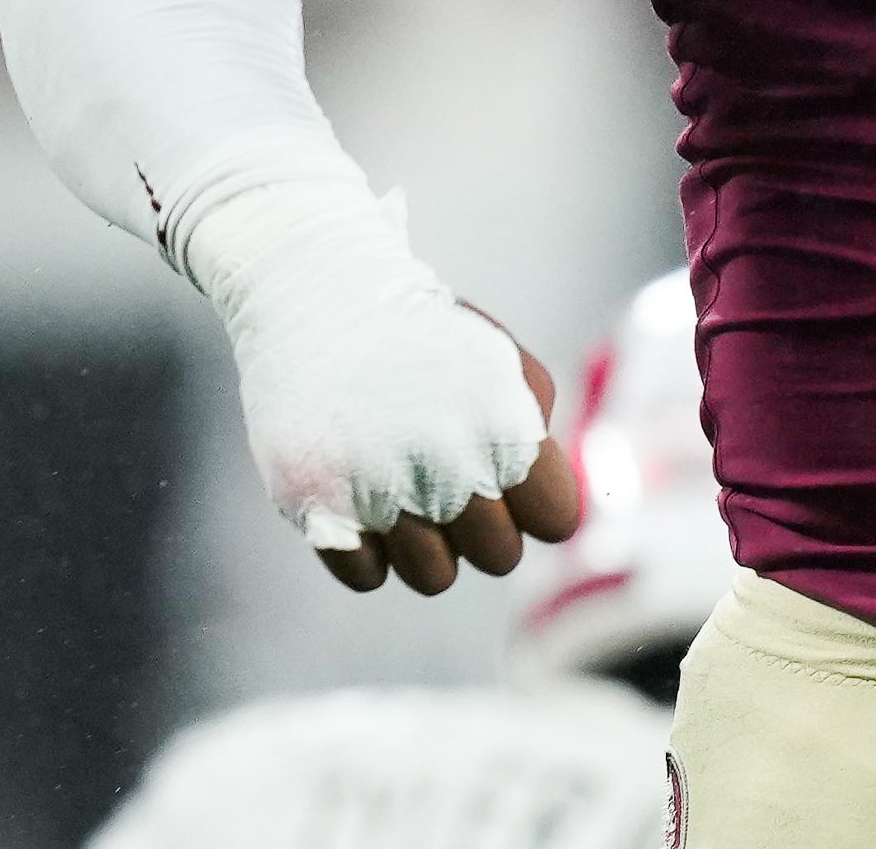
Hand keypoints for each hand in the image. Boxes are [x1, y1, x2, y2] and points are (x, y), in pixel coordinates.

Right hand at [186, 180, 585, 594]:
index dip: (541, 501)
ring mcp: (377, 493)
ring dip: (430, 543)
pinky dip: (369, 547)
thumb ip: (538, 434)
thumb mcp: (503, 361)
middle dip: (488, 525)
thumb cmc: (426, 336)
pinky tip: (364, 496)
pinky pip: (367, 577)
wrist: (321, 297)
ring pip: (435, 578)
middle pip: (500, 557)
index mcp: (503, 428)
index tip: (515, 474)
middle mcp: (444, 467)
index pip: (557, 520)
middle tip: (457, 481)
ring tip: (409, 488)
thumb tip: (554, 513)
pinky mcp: (318, 510)